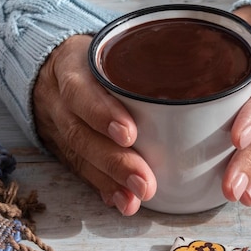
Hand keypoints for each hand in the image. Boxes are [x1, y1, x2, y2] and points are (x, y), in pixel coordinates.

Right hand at [32, 34, 156, 215]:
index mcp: (72, 67)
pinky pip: (81, 172)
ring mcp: (59, 127)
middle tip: (144, 183)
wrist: (51, 72)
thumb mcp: (112, 49)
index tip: (129, 134)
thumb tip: (200, 91)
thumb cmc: (99, 60)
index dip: (101, 113)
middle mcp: (60, 101)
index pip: (81, 90)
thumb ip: (146, 60)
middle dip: (114, 162)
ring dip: (109, 182)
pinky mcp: (64, 149)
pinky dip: (103, 188)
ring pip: (80, 157)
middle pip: (81, 133)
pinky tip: (122, 202)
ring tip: (134, 200)